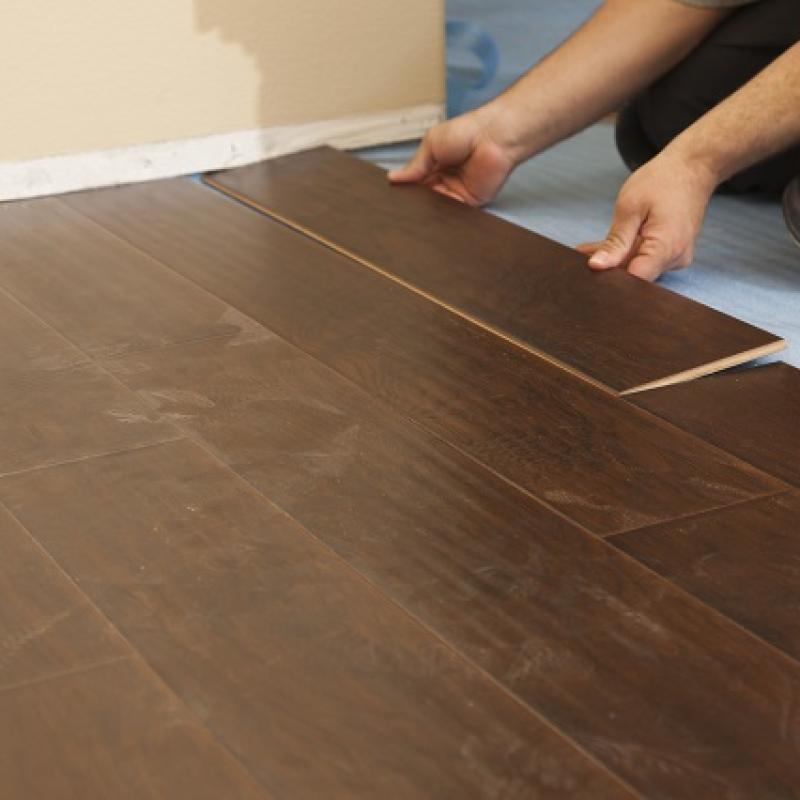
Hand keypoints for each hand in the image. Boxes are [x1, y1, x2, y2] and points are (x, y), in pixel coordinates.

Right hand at [388, 107, 517, 205]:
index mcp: (435, 164)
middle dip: (415, 200)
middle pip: (425, 196)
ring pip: (437, 207)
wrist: (492, 138)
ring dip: (428, 208)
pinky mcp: (470, 202)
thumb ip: (414, 165)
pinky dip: (443, 213)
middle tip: (401, 206)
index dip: (406, 188)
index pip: (417, 181)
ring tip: (414, 209)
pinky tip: (432, 212)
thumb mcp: (431, 144)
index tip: (392, 196)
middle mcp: (445, 179)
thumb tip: (394, 178)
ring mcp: (457, 192)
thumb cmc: (465, 132)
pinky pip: (454, 212)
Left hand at [577, 151, 715, 280]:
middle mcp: (674, 258)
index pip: (633, 280)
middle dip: (607, 268)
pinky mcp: (672, 254)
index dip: (608, 279)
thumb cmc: (662, 181)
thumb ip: (615, 242)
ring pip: (637, 267)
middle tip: (581, 257)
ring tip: (588, 249)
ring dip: (614, 259)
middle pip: (634, 275)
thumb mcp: (630, 208)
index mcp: (665, 248)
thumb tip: (596, 267)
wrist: (692, 168)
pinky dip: (626, 253)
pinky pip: (645, 259)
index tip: (588, 271)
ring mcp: (675, 257)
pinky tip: (605, 248)